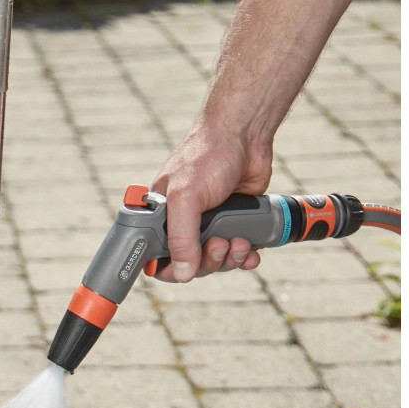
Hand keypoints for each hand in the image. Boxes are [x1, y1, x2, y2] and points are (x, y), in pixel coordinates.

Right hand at [150, 119, 274, 281]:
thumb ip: (181, 237)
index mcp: (162, 216)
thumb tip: (183, 273)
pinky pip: (236, 252)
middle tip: (219, 244)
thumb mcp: (185, 196)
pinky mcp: (234, 222)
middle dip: (208, 261)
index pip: (157, 257)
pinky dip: (245, 256)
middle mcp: (184, 222)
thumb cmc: (208, 155)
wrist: (246, 134)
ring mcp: (210, 224)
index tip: (186, 269)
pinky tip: (251, 251)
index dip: (171, 268)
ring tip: (238, 241)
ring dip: (229, 259)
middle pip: (190, 264)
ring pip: (215, 261)